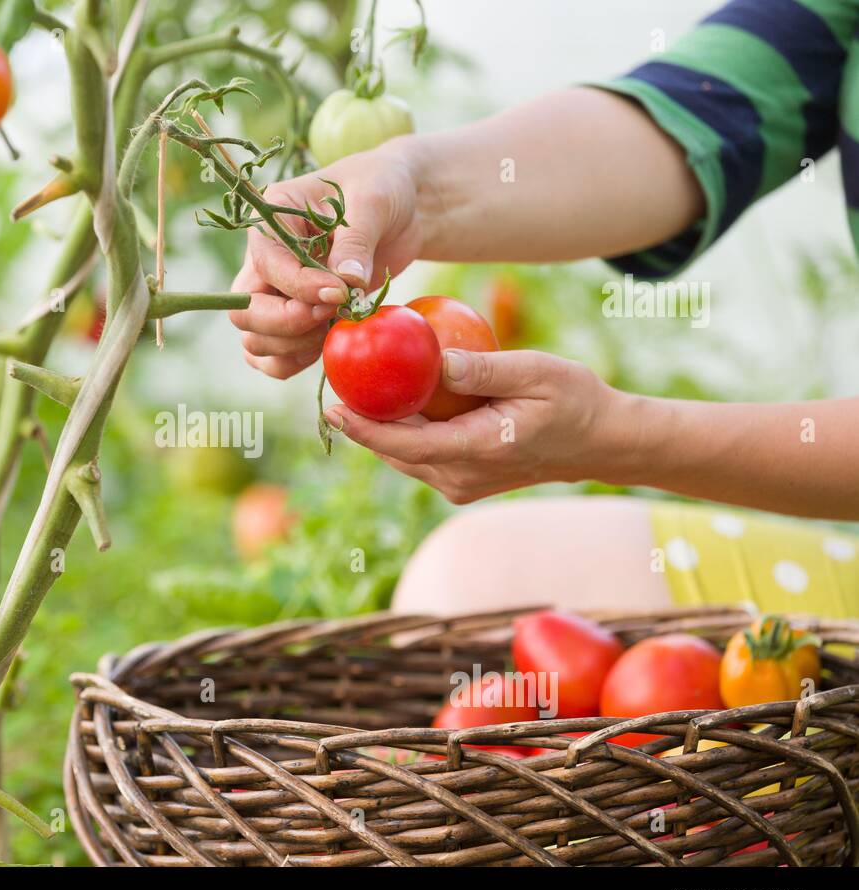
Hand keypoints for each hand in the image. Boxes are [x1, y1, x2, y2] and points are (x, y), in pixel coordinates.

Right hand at [228, 137, 436, 378]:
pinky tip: (328, 344)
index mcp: (271, 219)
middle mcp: (264, 259)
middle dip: (286, 324)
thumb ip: (356, 241)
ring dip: (292, 347)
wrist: (401, 207)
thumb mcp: (373, 201)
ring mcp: (275, 292)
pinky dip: (294, 362)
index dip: (300, 288)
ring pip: (254, 340)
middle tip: (331, 315)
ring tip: (334, 328)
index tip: (340, 294)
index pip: (266, 266)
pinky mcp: (295, 317)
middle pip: (245, 311)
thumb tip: (345, 283)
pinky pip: (272, 357)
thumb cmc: (382, 188)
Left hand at [323, 348, 626, 502]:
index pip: (406, 444)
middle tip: (333, 387)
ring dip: (379, 429)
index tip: (332, 408)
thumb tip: (435, 359)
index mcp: (477, 450)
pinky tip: (390, 402)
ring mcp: (462, 484)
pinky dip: (403, 433)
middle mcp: (462, 477)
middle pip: (395, 452)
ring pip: (405, 457)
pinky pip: (422, 456)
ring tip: (352, 393)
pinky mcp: (464, 481)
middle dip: (361, 425)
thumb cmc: (575, 400)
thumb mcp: (536, 373)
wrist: (600, 442)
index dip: (364, 428)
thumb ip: (485, 369)